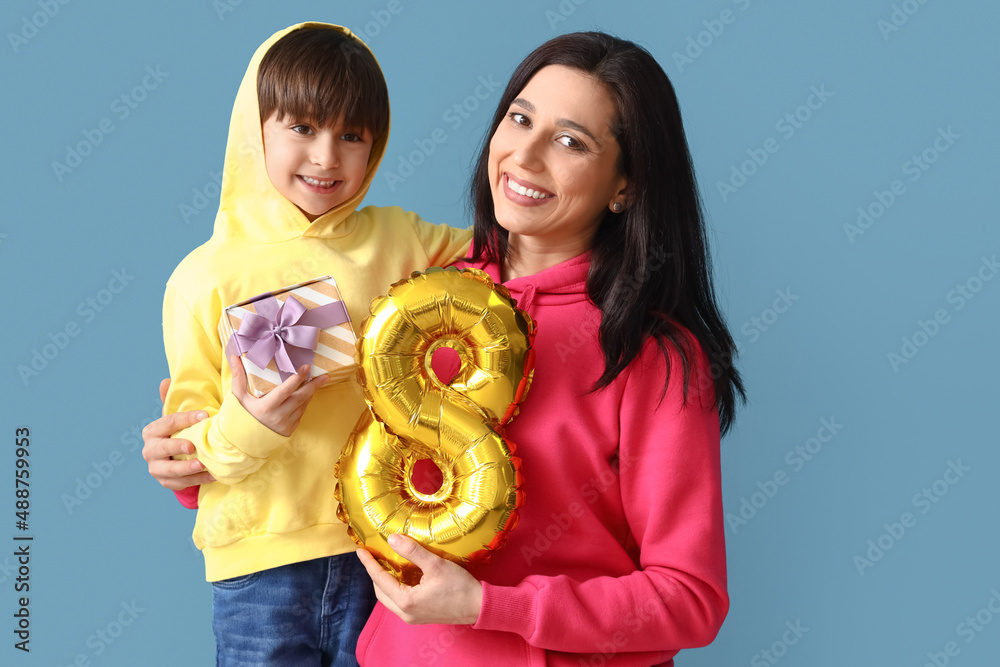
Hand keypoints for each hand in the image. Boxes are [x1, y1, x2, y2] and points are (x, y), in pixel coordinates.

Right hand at [142, 378, 214, 489]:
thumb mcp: (174, 418)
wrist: (174, 458)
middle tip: (193, 446)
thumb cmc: (177, 433)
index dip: (185, 419)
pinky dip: (197, 480)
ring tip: (204, 465)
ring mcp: (156, 468)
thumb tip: (165, 381)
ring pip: (169, 470)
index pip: (168, 423)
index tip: (205, 416)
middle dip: (176, 447)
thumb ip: (170, 400)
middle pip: (161, 448)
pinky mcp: (166, 482)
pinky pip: (181, 483)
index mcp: (152, 431)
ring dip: (187, 468)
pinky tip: (213, 476)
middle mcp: (150, 450)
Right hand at [230, 356, 327, 435]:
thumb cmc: (240, 416)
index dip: (297, 378)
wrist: (243, 441)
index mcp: (266, 407)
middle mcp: (278, 416)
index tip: (306, 367)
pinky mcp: (290, 430)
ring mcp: (285, 425)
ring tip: (318, 382)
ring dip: (310, 393)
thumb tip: (234, 356)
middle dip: (314, 386)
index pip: (286, 390)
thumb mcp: (238, 397)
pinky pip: (300, 414)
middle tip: (325, 376)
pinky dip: (304, 403)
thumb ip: (238, 376)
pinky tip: (307, 395)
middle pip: (300, 398)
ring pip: (302, 406)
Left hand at [357, 534, 482, 625]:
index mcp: (406, 601)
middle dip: (374, 573)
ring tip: (385, 564)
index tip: (360, 551)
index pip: (380, 579)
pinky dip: (395, 588)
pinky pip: (399, 602)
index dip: (369, 563)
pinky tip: (402, 576)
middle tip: (372, 556)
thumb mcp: (435, 564)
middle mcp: (406, 612)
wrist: (479, 606)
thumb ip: (412, 551)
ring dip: (384, 582)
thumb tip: (391, 539)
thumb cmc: (459, 586)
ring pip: (389, 599)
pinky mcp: (420, 616)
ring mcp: (413, 617)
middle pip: (380, 592)